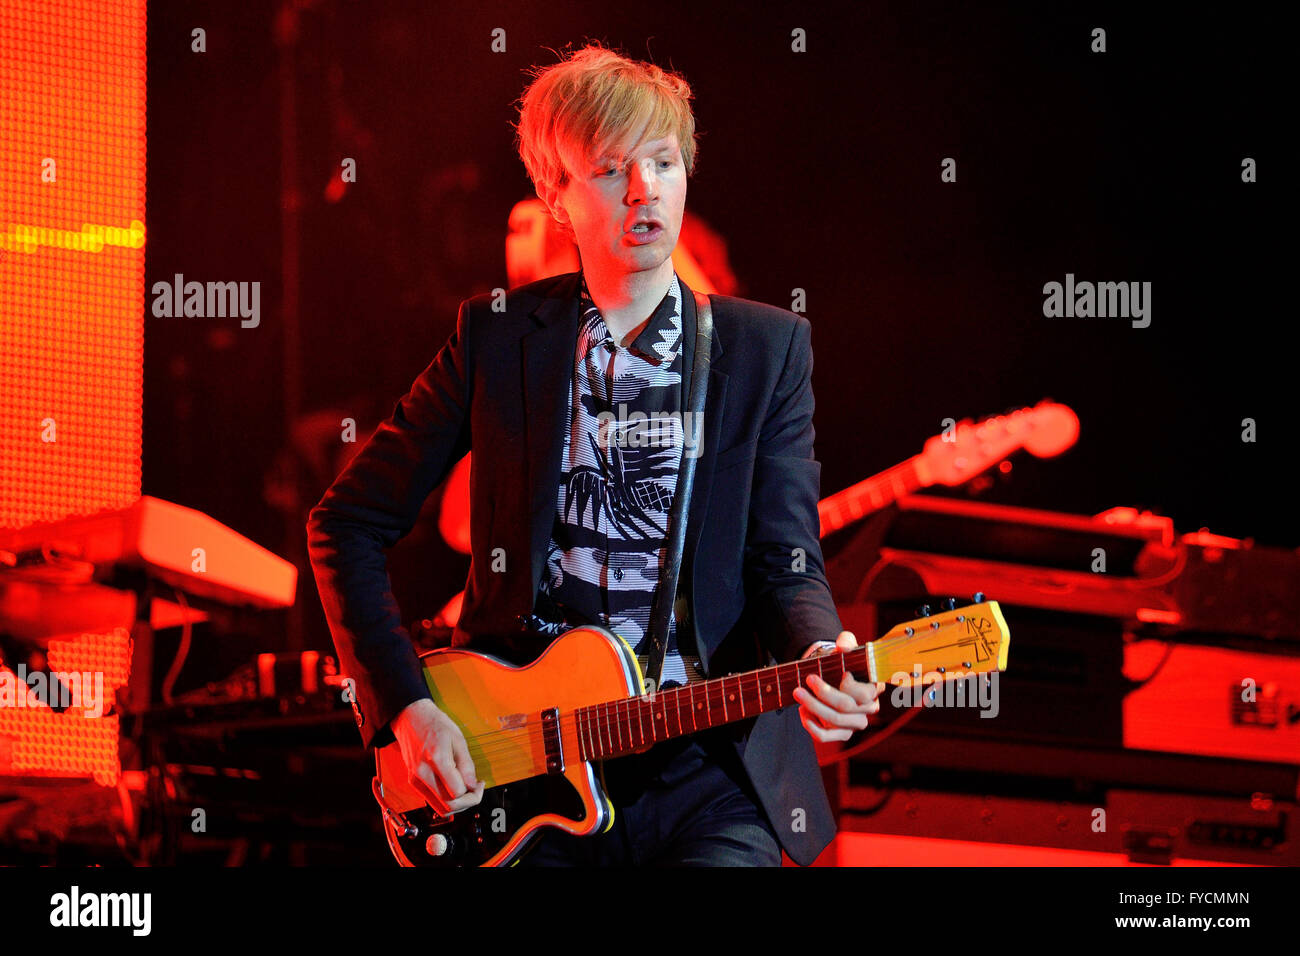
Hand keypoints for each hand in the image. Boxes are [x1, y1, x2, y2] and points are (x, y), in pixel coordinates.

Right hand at [391, 698, 484, 816]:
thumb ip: (466, 765)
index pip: (457, 792)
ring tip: (466, 789)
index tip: (479, 783)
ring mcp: (415, 779)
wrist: (411, 719)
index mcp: (436, 759)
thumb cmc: (436, 724)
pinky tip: (454, 786)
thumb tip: (473, 786)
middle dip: (467, 802)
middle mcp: (422, 773)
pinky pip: (432, 800)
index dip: (473, 792)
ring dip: (457, 804)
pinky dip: (446, 799)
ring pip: (439, 808)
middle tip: (476, 789)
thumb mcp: (458, 739)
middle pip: (448, 805)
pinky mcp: (413, 782)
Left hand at [792, 631, 885, 742]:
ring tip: (798, 693)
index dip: (850, 686)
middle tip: (807, 679)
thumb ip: (846, 642)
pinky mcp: (843, 734)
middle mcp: (869, 708)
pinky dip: (811, 725)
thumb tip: (843, 646)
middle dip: (823, 693)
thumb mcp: (845, 648)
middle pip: (845, 707)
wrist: (833, 675)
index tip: (840, 673)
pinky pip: (826, 736)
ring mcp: (856, 723)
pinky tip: (802, 711)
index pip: (865, 694)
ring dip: (813, 707)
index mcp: (874, 688)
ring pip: (834, 721)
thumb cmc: (842, 661)